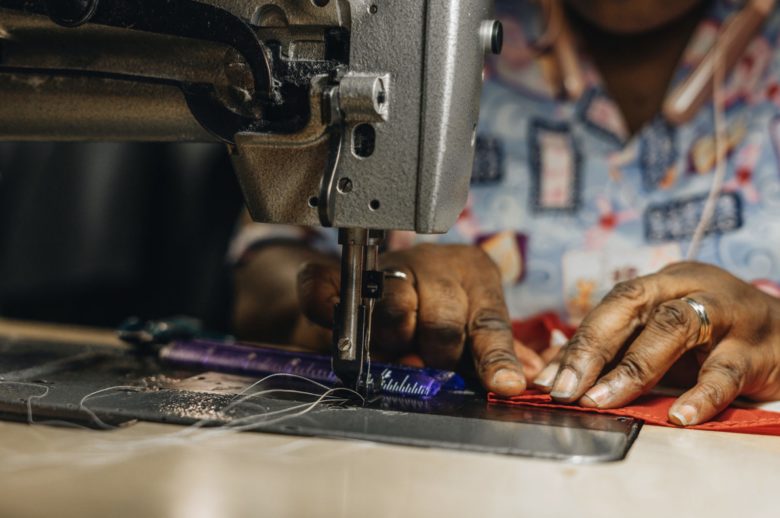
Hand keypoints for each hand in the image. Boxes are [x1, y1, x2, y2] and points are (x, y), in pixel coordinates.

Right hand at [298, 244, 543, 395]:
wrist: (378, 274)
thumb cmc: (437, 302)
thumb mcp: (472, 318)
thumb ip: (493, 348)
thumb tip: (524, 376)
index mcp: (472, 272)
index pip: (488, 321)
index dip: (494, 357)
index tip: (503, 385)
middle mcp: (432, 263)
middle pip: (443, 323)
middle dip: (437, 356)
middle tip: (428, 363)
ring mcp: (386, 264)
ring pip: (394, 310)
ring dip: (393, 341)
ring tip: (395, 346)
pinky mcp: (340, 271)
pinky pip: (325, 287)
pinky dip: (326, 308)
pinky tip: (336, 320)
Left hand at [534, 262, 779, 424]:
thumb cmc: (713, 337)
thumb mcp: (665, 335)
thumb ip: (619, 350)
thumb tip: (557, 376)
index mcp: (661, 283)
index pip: (610, 305)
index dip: (577, 341)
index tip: (547, 381)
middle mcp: (690, 287)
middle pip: (633, 306)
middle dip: (592, 348)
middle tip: (564, 390)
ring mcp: (726, 313)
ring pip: (674, 328)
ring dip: (633, 368)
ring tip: (602, 402)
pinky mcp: (758, 348)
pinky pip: (726, 370)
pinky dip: (701, 394)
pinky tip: (679, 417)